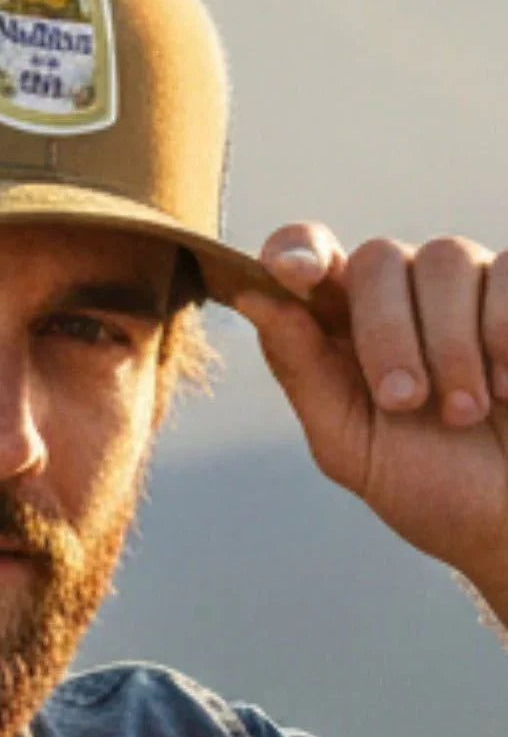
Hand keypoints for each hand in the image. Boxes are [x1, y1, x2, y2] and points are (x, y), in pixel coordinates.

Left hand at [235, 223, 507, 605]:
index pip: (302, 254)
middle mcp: (398, 296)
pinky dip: (504, 328)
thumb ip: (301, 369)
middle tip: (404, 401)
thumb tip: (254, 298)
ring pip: (444, 258)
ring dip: (450, 343)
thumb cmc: (430, 488)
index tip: (295, 272)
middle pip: (376, 258)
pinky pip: (507, 270)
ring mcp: (465, 290)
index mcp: (339, 327)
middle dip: (387, 332)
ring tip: (464, 413)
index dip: (293, 248)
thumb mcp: (349, 444)